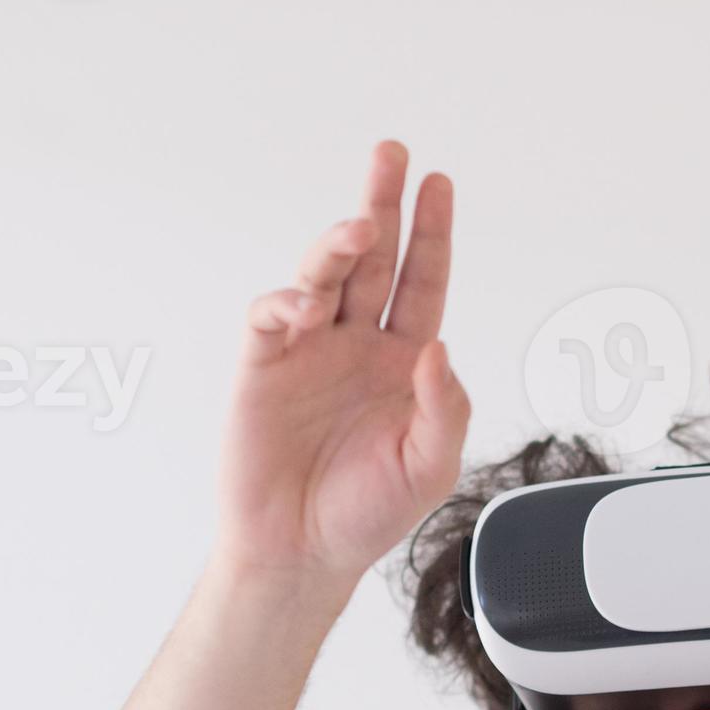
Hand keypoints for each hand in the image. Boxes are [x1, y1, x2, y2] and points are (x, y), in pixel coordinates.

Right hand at [214, 141, 470, 587]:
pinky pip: (273, 315)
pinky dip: (287, 299)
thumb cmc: (367, 513)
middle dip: (382, 205)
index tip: (438, 186)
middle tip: (391, 155)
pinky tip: (306, 304)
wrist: (301, 553)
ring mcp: (308, 350)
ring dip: (340, 243)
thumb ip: (446, 407)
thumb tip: (438, 346)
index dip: (432, 235)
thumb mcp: (431, 465)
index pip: (422, 283)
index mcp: (404, 362)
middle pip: (373, 260)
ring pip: (325, 275)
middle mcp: (356, 345)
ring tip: (360, 225)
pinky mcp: (263, 365)